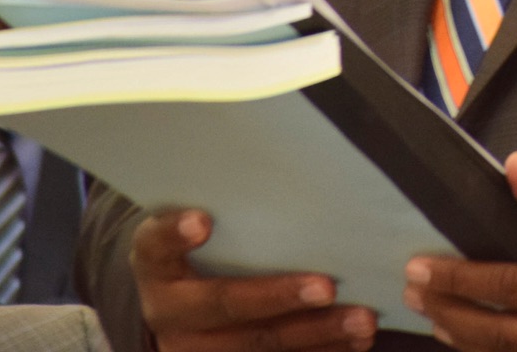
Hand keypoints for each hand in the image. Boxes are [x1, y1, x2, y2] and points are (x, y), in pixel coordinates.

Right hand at [132, 208, 377, 351]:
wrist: (175, 301)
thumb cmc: (196, 249)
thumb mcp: (188, 224)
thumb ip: (212, 209)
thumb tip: (257, 181)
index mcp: (155, 265)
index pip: (157, 247)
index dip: (175, 235)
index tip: (202, 221)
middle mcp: (167, 314)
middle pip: (224, 307)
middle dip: (279, 298)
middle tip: (327, 287)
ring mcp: (195, 349)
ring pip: (257, 345)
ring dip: (316, 333)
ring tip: (361, 320)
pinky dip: (322, 351)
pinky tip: (356, 341)